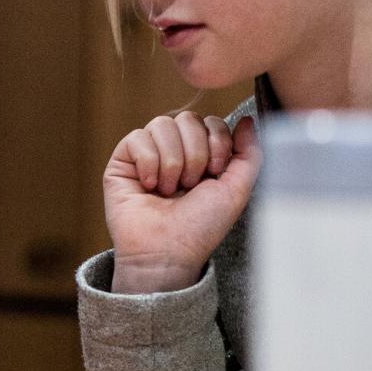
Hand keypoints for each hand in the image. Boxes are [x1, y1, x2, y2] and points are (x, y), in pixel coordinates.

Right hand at [104, 113, 260, 293]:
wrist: (168, 251)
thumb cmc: (200, 227)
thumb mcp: (236, 190)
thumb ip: (249, 153)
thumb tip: (248, 120)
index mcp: (202, 155)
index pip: (211, 121)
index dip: (217, 142)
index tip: (215, 172)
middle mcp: (175, 150)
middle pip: (187, 119)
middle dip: (194, 154)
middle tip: (190, 186)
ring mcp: (147, 154)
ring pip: (162, 124)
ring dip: (171, 161)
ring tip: (169, 190)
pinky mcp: (122, 160)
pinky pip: (137, 138)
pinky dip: (148, 163)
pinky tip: (149, 186)